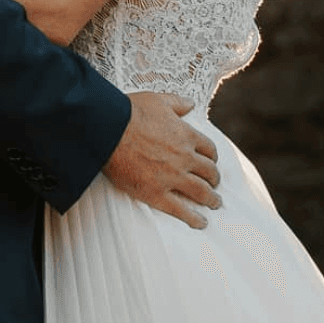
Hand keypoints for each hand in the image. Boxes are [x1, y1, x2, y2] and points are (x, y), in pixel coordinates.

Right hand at [103, 93, 220, 228]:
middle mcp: (184, 157)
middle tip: (214, 183)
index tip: (210, 161)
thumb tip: (191, 104)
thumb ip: (178, 103)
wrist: (108, 129)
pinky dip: (193, 218)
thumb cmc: (131, 112)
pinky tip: (201, 222)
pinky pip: (180, 210)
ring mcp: (172, 177)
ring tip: (215, 203)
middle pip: (208, 171)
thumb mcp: (158, 100)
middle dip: (214, 178)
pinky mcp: (156, 193)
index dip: (212, 156)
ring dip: (211, 199)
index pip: (209, 149)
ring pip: (201, 192)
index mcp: (186, 135)